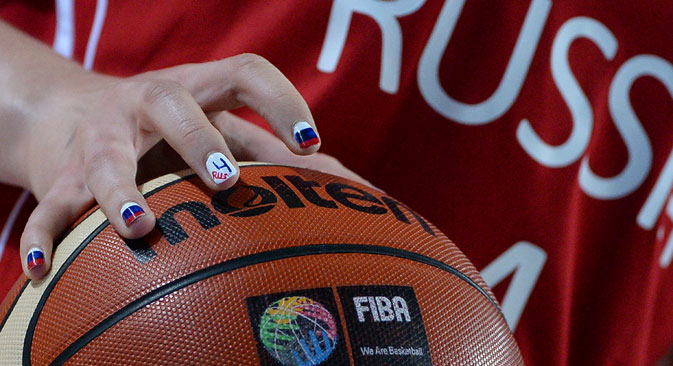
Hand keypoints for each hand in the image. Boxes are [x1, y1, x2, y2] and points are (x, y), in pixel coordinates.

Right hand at [17, 54, 359, 279]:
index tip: (312, 140)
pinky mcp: (60, 174)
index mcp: (198, 88)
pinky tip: (44, 268)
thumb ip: (279, 159)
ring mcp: (101, 136)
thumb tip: (356, 192)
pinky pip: (48, 203)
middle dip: (198, 140)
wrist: (77, 122)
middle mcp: (147, 103)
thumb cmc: (173, 137)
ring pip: (106, 155)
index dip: (280, 100)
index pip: (244, 72)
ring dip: (121, 189)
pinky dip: (44, 234)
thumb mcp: (224, 136)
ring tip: (140, 227)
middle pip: (172, 102)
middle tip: (225, 182)